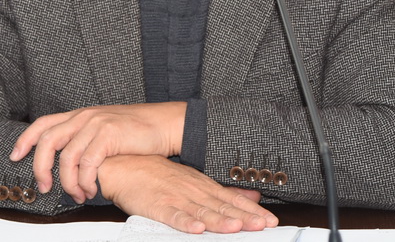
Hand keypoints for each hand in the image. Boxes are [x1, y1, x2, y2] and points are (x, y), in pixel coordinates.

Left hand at [9, 102, 185, 201]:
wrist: (162, 124)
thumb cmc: (135, 131)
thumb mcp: (103, 130)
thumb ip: (83, 139)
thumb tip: (63, 162)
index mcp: (80, 115)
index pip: (43, 124)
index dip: (25, 140)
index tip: (15, 156)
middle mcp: (84, 116)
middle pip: (48, 141)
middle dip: (41, 168)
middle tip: (44, 186)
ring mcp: (96, 123)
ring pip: (67, 157)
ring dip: (68, 182)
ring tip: (78, 195)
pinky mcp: (109, 134)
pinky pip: (88, 163)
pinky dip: (85, 181)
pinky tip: (91, 189)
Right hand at [98, 155, 278, 233]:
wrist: (125, 166)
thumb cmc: (159, 175)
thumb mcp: (195, 181)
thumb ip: (223, 192)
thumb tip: (251, 197)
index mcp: (203, 186)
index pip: (232, 199)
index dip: (251, 211)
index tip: (269, 220)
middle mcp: (193, 191)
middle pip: (222, 207)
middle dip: (243, 217)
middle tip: (262, 225)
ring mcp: (175, 197)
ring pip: (201, 212)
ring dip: (219, 220)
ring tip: (235, 228)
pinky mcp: (157, 205)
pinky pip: (172, 216)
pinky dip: (184, 222)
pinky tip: (195, 229)